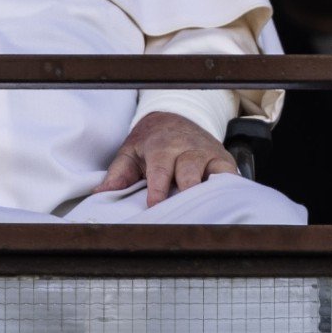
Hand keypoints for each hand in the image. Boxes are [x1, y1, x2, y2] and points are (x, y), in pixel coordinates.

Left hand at [93, 112, 238, 207]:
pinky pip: (230, 176)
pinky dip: (230, 190)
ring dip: (211, 193)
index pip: (160, 170)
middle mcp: (187, 149)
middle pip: (189, 172)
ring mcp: (208, 154)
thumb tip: (101, 193)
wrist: (174, 117)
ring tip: (208, 213)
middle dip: (187, 192)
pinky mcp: (223, 161)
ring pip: (214, 174)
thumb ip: (117, 174)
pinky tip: (227, 205)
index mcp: (161, 147)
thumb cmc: (149, 142)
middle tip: (184, 214)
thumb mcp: (130, 152)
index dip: (158, 189)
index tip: (155, 207)